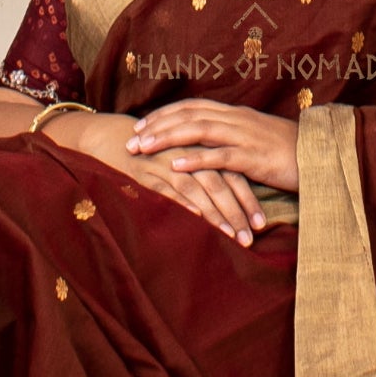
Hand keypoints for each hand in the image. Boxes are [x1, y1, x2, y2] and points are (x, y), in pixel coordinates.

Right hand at [44, 108, 270, 246]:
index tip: (261, 225)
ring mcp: (168, 162)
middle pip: (220, 183)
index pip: (233, 174)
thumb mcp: (186, 160)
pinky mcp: (147, 172)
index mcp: (203, 148)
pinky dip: (183, 202)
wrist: (114, 137)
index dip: (248, 199)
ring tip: (230, 237)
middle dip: (237, 213)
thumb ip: (209, 175)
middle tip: (250, 239)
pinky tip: (197, 218)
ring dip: (216, 214)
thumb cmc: (156, 153)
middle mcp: (189, 154)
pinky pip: (168, 188)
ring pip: (198, 188)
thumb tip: (234, 204)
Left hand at [125, 99, 299, 212]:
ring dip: (167, 138)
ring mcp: (246, 137)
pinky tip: (175, 166)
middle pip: (189, 115)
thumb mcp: (256, 140)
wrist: (325, 157)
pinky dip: (196, 160)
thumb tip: (208, 145)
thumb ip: (233, 139)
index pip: (192, 107)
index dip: (165, 114)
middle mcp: (237, 120)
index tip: (141, 124)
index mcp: (236, 115)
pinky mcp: (255, 158)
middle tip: (130, 139)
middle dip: (157, 126)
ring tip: (143, 149)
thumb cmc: (290, 153)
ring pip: (198, 131)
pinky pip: (221, 156)